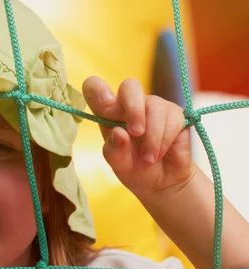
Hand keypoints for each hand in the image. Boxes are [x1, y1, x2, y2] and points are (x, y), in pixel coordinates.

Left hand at [82, 76, 195, 199]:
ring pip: (154, 107)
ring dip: (152, 137)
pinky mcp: (175, 114)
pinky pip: (172, 118)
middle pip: (130, 86)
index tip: (106, 104)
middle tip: (136, 133)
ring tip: (148, 159)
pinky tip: (158, 153)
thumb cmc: (135, 169)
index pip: (95, 88)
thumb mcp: (119, 164)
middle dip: (134, 109)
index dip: (97, 88)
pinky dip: (164, 140)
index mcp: (108, 113)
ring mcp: (153, 107)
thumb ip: (114, 150)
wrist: (163, 182)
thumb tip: (119, 132)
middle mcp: (130, 105)